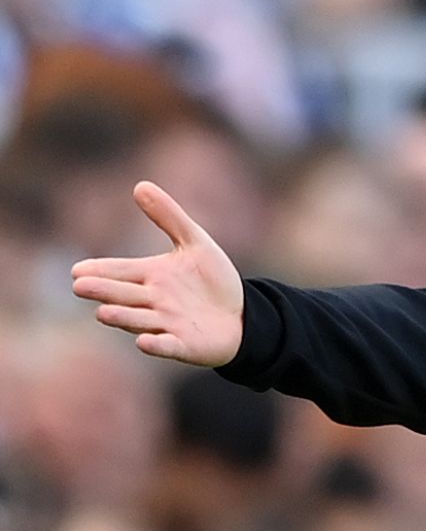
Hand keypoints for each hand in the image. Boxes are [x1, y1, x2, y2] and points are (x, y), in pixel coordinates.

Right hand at [71, 181, 243, 366]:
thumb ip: (169, 217)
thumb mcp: (195, 243)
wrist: (242, 316)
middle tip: (80, 286)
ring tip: (103, 313)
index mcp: (151, 276)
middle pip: (123, 295)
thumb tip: (140, 185)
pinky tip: (145, 342)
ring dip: (123, 318)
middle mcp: (153, 301)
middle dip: (103, 291)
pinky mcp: (184, 345)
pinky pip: (168, 346)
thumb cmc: (212, 280)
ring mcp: (167, 324)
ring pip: (140, 320)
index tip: (78, 270)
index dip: (101, 270)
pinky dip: (156, 345)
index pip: (120, 271)